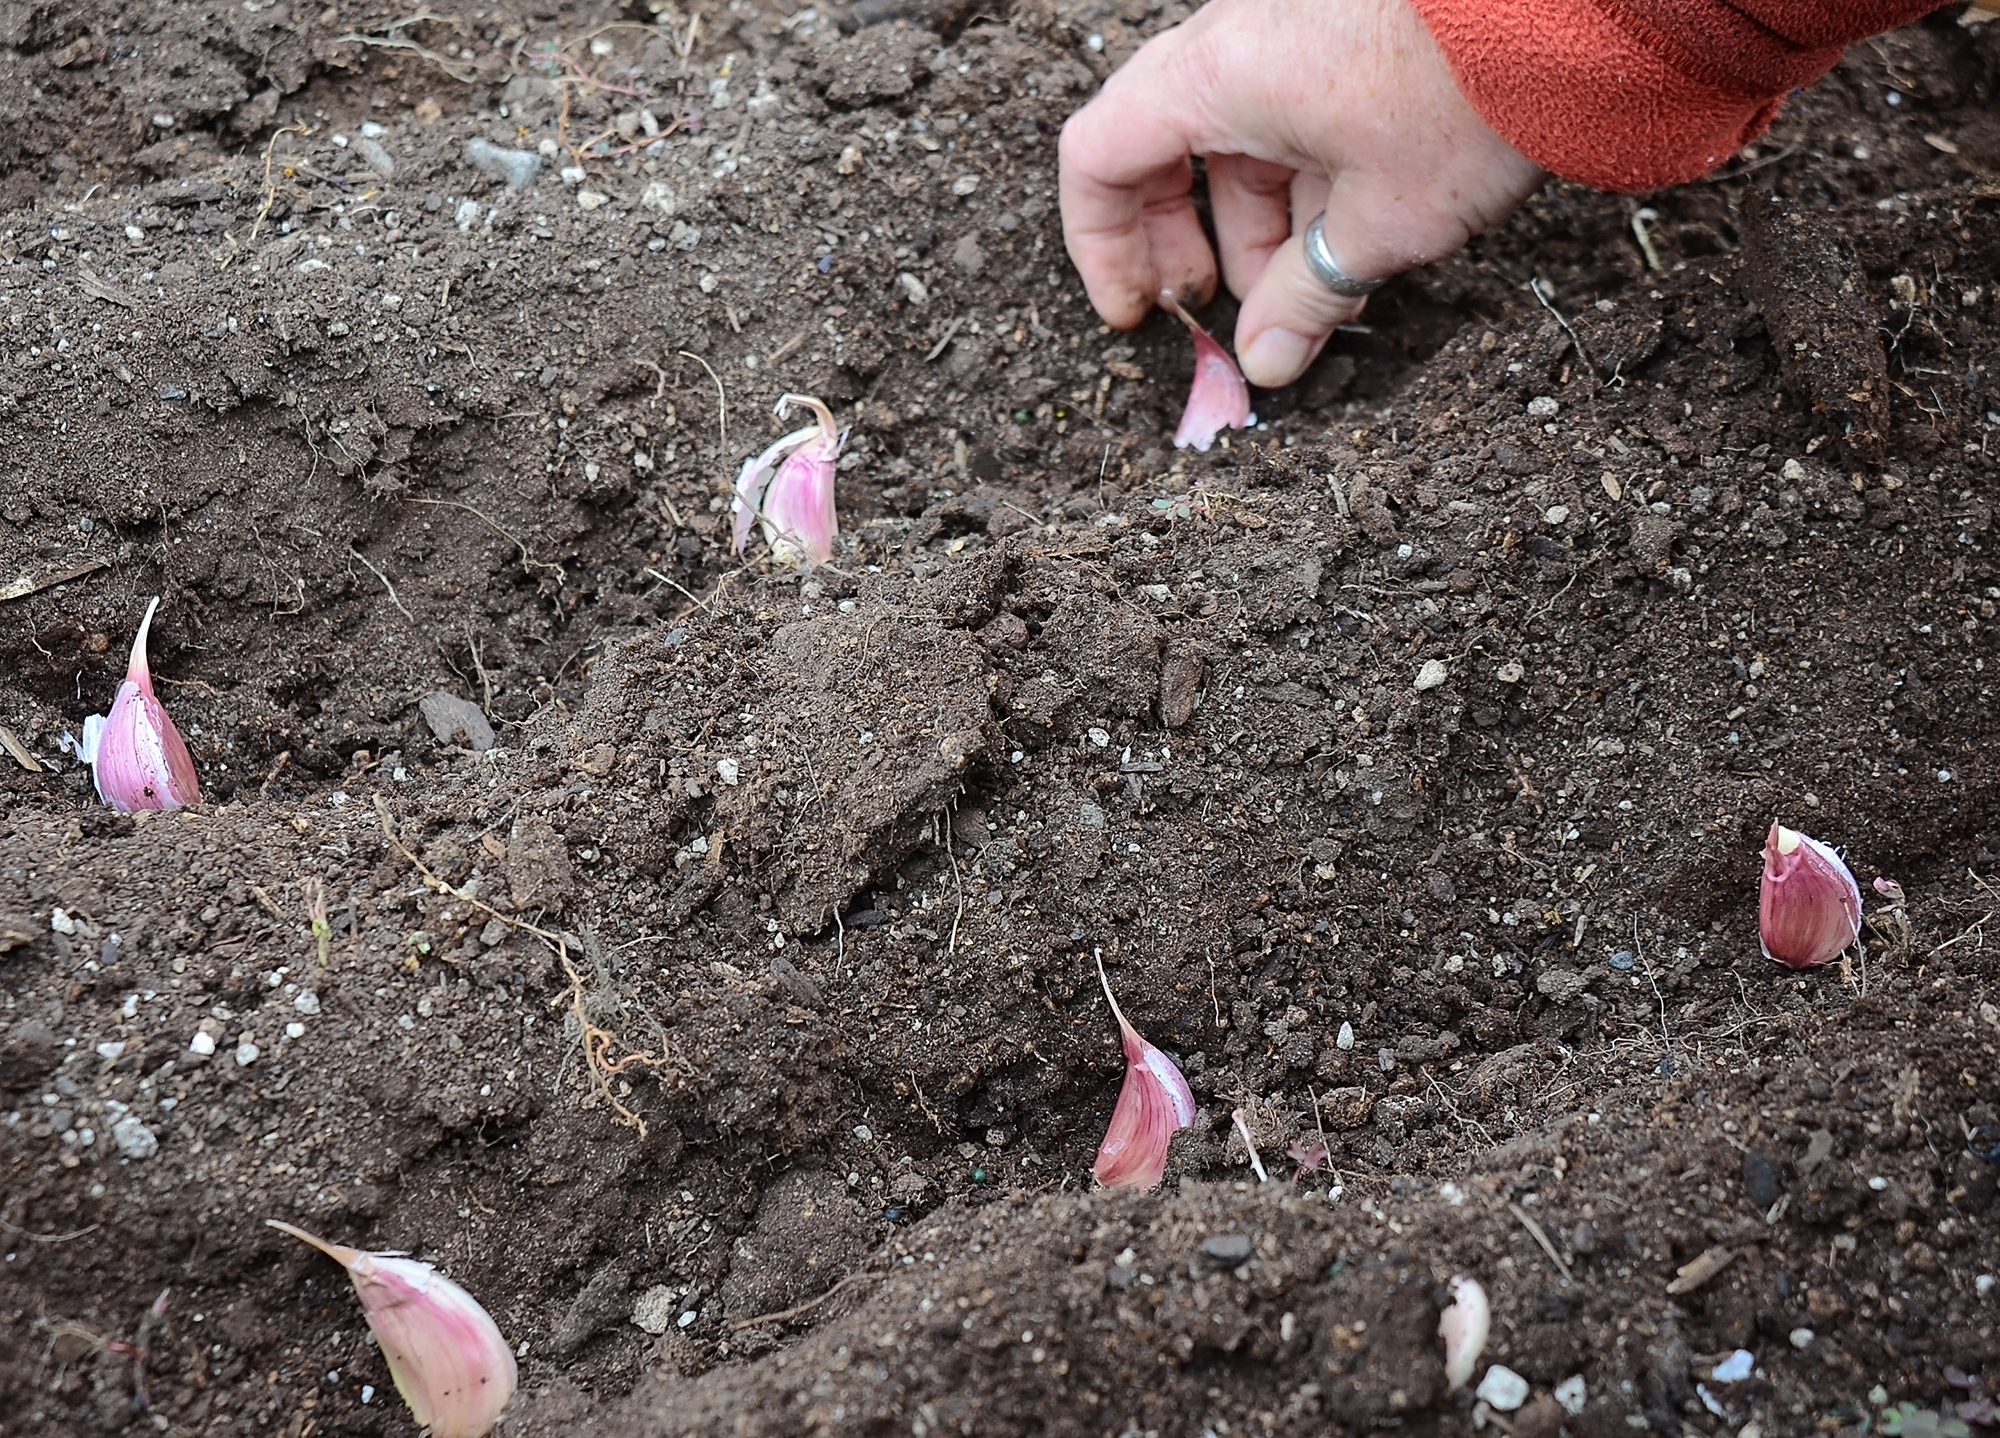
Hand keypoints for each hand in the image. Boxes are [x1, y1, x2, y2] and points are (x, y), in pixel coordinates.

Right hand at [1059, 0, 1542, 387]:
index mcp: (1213, 77)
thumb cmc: (1470, 89)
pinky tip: (1351, 241)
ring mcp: (1296, 31)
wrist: (1579, 7)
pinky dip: (1305, 182)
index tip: (1138, 312)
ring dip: (1260, 225)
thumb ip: (1304, 298)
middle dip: (1186, 242)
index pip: (1098, 159)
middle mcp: (1240, 39)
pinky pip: (1296, 113)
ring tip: (1309, 295)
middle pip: (1164, 150)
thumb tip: (1264, 363)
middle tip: (1217, 310)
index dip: (1101, 246)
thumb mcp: (1381, 224)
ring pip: (1241, 138)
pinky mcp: (1351, 35)